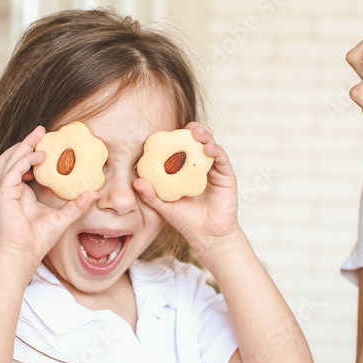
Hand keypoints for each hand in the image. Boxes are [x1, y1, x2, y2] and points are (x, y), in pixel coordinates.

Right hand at [0, 126, 97, 267]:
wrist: (23, 254)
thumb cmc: (38, 240)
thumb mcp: (63, 218)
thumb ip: (77, 205)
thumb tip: (94, 193)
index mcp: (22, 193)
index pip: (25, 166)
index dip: (34, 153)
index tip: (50, 143)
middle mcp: (12, 189)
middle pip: (15, 157)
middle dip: (28, 142)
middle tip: (43, 130)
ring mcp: (6, 190)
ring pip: (10, 158)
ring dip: (24, 145)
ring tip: (39, 134)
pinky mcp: (3, 193)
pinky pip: (13, 169)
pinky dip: (26, 159)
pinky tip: (41, 154)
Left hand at [133, 123, 238, 251]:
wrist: (208, 235)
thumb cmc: (185, 221)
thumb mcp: (164, 207)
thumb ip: (151, 194)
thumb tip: (136, 181)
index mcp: (183, 169)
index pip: (178, 147)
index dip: (173, 137)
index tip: (164, 132)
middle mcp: (199, 165)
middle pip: (196, 141)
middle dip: (192, 130)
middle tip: (185, 127)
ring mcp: (213, 169)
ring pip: (210, 144)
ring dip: (204, 135)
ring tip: (196, 132)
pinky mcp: (226, 175)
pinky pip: (221, 158)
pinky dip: (216, 150)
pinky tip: (208, 148)